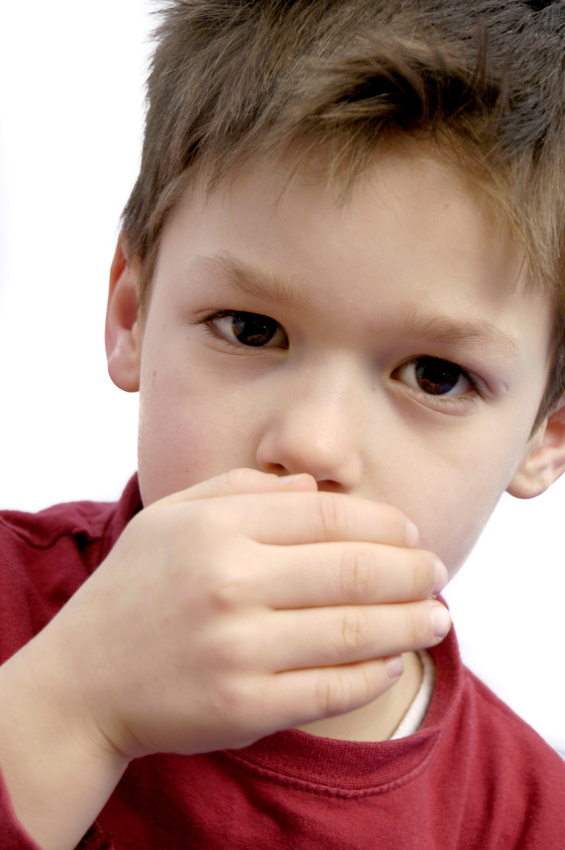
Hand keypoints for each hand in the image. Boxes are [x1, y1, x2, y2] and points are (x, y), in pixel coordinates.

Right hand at [0, 469, 448, 849]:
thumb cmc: (135, 589)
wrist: (82, 681)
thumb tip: (315, 486)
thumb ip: (241, 488)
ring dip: (410, 623)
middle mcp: (229, 585)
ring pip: (356, 631)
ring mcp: (238, 651)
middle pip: (354, 569)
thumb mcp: (173, 517)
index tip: (411, 532)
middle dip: (413, 571)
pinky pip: (333, 689)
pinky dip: (375, 673)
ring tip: (438, 617)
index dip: (383, 523)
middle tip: (439, 571)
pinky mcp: (245, 709)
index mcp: (215, 529)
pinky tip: (392, 660)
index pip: (327, 514)